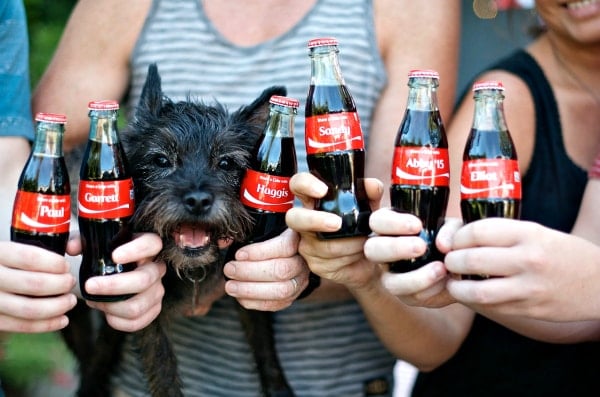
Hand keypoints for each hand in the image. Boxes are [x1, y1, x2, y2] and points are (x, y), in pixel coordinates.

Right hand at [0, 242, 76, 332]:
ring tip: (70, 301)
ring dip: (58, 306)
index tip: (65, 266)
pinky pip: (23, 326)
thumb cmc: (4, 264)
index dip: (54, 263)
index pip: (29, 258)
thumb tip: (73, 247)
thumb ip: (35, 248)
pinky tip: (62, 319)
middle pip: (34, 284)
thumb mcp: (11, 250)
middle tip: (70, 282)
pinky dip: (47, 324)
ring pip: (31, 309)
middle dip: (61, 284)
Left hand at [70, 232, 166, 330]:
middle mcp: (156, 268)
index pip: (151, 244)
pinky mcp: (153, 309)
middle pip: (144, 280)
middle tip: (89, 285)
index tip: (114, 256)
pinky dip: (117, 321)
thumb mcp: (96, 244)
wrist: (119, 274)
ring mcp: (157, 290)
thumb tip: (72, 248)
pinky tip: (106, 312)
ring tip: (95, 301)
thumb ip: (83, 242)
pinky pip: (137, 322)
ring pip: (138, 305)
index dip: (136, 250)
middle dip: (114, 286)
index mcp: (148, 246)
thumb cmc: (108, 256)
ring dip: (111, 306)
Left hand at [224, 228, 307, 310]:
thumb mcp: (265, 229)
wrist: (290, 255)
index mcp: (299, 239)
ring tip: (230, 286)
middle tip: (229, 269)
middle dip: (250, 272)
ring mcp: (300, 281)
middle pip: (281, 270)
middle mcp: (303, 261)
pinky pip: (275, 304)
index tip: (239, 254)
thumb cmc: (273, 239)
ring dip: (251, 290)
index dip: (260, 252)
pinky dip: (254, 302)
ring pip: (281, 290)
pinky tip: (239, 296)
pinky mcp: (292, 296)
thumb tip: (224, 242)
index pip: (284, 246)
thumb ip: (248, 233)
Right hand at [286, 173, 382, 291]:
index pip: (298, 184)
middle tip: (337, 223)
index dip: (305, 184)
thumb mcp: (371, 207)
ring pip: (323, 244)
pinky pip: (332, 261)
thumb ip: (370, 194)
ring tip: (364, 239)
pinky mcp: (315, 265)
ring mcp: (307, 245)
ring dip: (350, 242)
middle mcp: (305, 222)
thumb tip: (371, 185)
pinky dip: (351, 256)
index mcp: (314, 201)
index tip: (322, 190)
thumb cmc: (363, 228)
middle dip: (315, 220)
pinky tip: (360, 253)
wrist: (371, 259)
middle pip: (295, 218)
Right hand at [365, 211, 461, 307]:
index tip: (417, 226)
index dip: (392, 223)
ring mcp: (391, 276)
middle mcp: (384, 252)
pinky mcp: (406, 295)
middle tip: (420, 247)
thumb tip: (442, 244)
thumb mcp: (455, 229)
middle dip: (395, 248)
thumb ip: (450, 231)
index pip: (378, 221)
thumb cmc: (452, 238)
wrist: (464, 265)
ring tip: (440, 269)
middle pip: (372, 250)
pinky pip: (411, 297)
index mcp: (390, 227)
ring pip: (390, 282)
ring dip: (415, 278)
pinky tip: (446, 281)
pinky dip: (430, 290)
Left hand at [445, 218, 599, 320]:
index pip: (478, 231)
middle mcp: (528, 260)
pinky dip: (473, 301)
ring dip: (457, 286)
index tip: (453, 241)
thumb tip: (459, 236)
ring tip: (453, 281)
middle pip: (472, 259)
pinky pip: (491, 307)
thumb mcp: (537, 232)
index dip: (458, 236)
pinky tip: (469, 294)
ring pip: (477, 290)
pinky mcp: (529, 309)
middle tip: (449, 261)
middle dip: (452, 260)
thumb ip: (502, 234)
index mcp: (528, 234)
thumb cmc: (563, 253)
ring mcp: (529, 288)